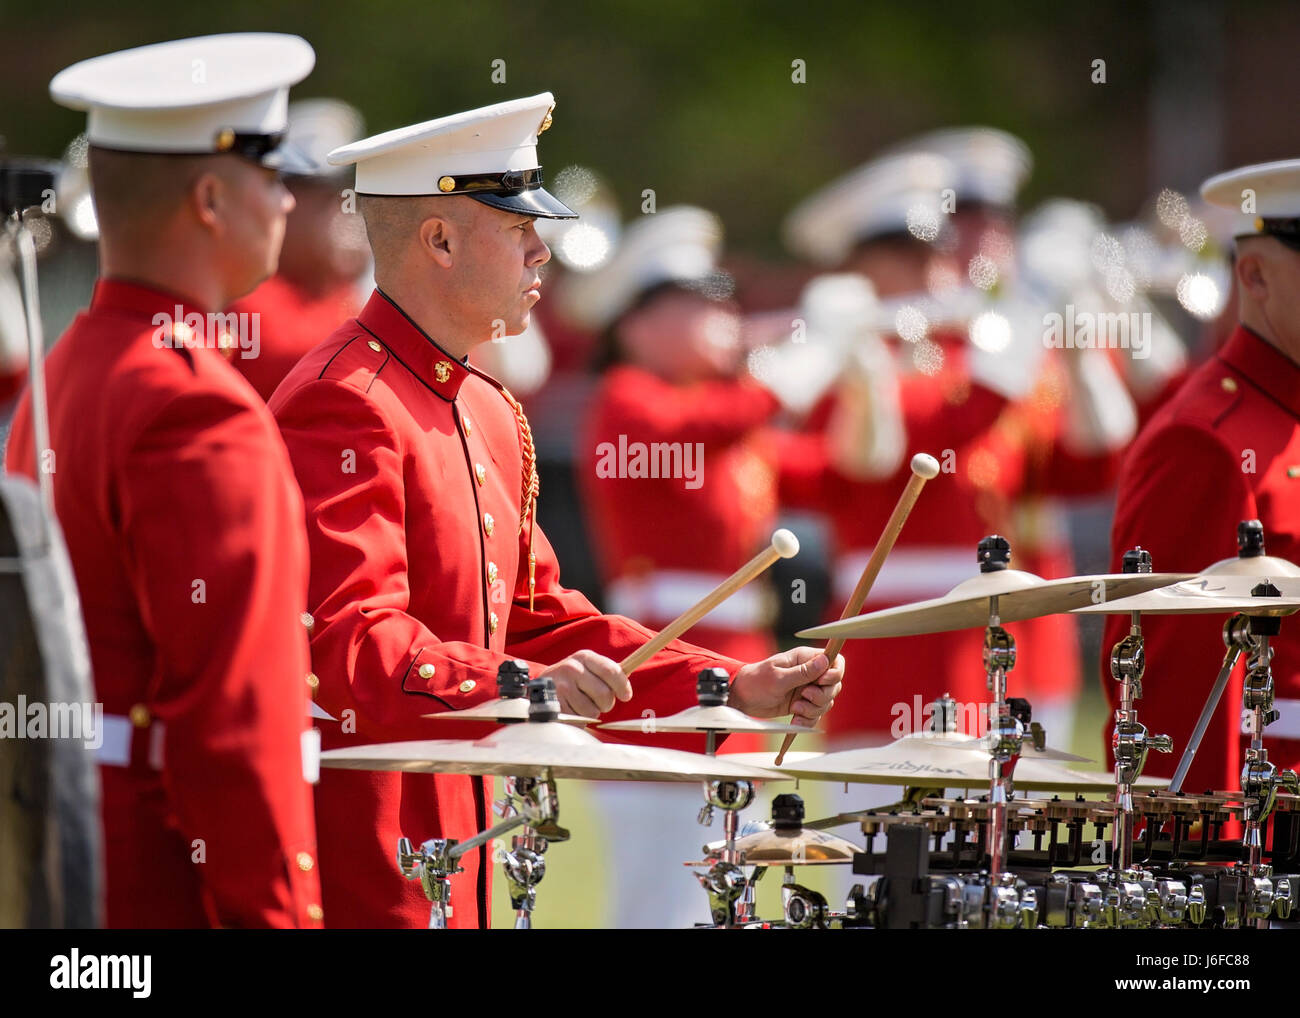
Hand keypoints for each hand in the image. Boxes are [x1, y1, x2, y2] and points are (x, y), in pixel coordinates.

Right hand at [539, 649, 633, 717]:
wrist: (540, 688)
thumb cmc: (572, 680)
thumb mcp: (587, 668)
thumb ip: (608, 672)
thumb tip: (629, 679)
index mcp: (584, 657)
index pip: (611, 671)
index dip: (622, 686)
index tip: (626, 695)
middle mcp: (571, 668)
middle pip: (605, 694)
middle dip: (606, 703)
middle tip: (598, 702)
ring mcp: (561, 687)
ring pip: (593, 711)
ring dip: (592, 713)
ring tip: (581, 705)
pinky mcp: (555, 705)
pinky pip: (579, 721)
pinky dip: (580, 721)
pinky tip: (572, 710)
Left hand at [729, 647, 843, 724]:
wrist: (742, 699)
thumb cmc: (756, 681)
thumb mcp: (778, 677)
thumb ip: (803, 672)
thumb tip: (825, 661)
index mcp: (804, 658)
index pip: (834, 660)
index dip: (834, 673)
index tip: (821, 682)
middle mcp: (809, 673)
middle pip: (834, 685)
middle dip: (822, 695)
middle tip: (804, 696)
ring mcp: (807, 689)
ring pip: (826, 701)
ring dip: (813, 709)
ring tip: (795, 709)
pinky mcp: (803, 704)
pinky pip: (816, 714)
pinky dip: (808, 720)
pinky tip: (795, 720)